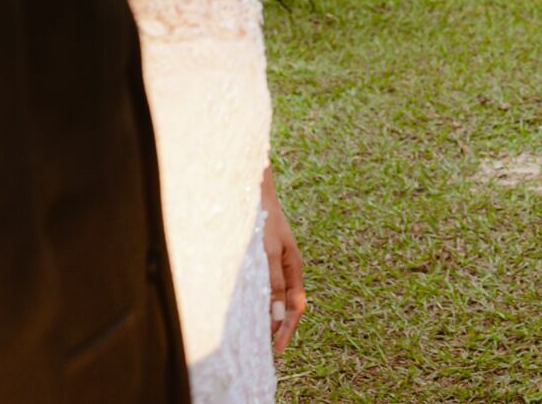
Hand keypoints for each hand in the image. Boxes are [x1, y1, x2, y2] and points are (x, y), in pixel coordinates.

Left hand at [264, 185, 305, 355]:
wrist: (252, 192)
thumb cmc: (262, 221)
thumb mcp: (268, 254)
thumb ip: (274, 284)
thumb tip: (279, 317)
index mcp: (295, 267)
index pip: (296, 307)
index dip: (287, 330)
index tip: (275, 350)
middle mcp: (287, 268)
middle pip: (287, 306)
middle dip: (278, 328)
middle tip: (262, 350)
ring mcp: (275, 263)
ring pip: (274, 298)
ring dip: (266, 316)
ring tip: (252, 335)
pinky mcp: (261, 259)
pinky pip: (263, 287)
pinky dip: (258, 302)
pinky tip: (245, 308)